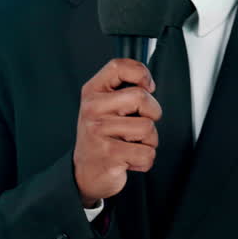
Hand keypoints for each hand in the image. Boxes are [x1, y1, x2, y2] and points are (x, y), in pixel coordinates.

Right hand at [73, 59, 161, 207]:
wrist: (85, 172)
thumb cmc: (101, 136)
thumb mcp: (104, 106)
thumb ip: (122, 89)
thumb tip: (148, 82)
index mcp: (92, 92)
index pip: (119, 67)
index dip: (141, 73)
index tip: (148, 86)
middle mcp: (93, 108)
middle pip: (141, 97)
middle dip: (152, 113)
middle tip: (139, 124)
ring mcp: (99, 131)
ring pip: (148, 127)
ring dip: (149, 141)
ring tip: (131, 144)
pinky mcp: (109, 154)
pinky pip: (147, 153)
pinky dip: (145, 160)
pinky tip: (129, 159)